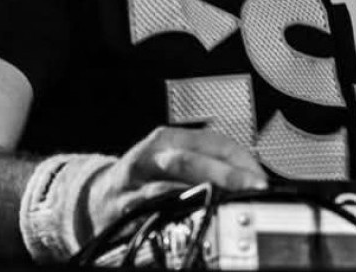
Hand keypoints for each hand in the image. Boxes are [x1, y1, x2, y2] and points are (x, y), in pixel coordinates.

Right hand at [85, 127, 267, 237]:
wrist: (94, 197)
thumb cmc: (143, 177)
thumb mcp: (173, 160)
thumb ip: (209, 165)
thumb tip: (252, 178)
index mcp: (168, 139)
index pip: (212, 141)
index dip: (241, 158)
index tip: (260, 177)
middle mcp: (151, 156)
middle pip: (191, 159)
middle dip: (225, 174)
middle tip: (253, 186)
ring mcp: (136, 183)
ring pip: (169, 185)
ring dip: (201, 194)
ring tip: (227, 202)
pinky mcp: (125, 209)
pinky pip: (151, 210)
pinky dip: (172, 212)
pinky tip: (191, 216)